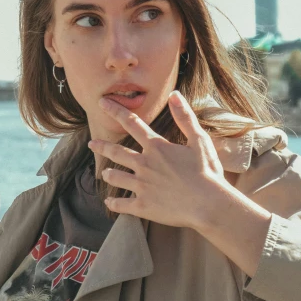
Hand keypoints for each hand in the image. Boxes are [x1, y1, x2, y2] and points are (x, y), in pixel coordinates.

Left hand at [88, 90, 238, 229]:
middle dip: (102, 146)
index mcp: (156, 147)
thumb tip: (174, 95)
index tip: (102, 103)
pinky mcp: (143, 206)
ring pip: (115, 177)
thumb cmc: (207, 172)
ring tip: (104, 173)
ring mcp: (141, 186)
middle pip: (116, 151)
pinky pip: (121, 204)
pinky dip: (113, 204)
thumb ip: (184, 117)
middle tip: (92, 143)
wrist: (208, 204)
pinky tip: (109, 203)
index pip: (132, 123)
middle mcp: (144, 164)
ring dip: (108, 174)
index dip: (115, 111)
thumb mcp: (199, 140)